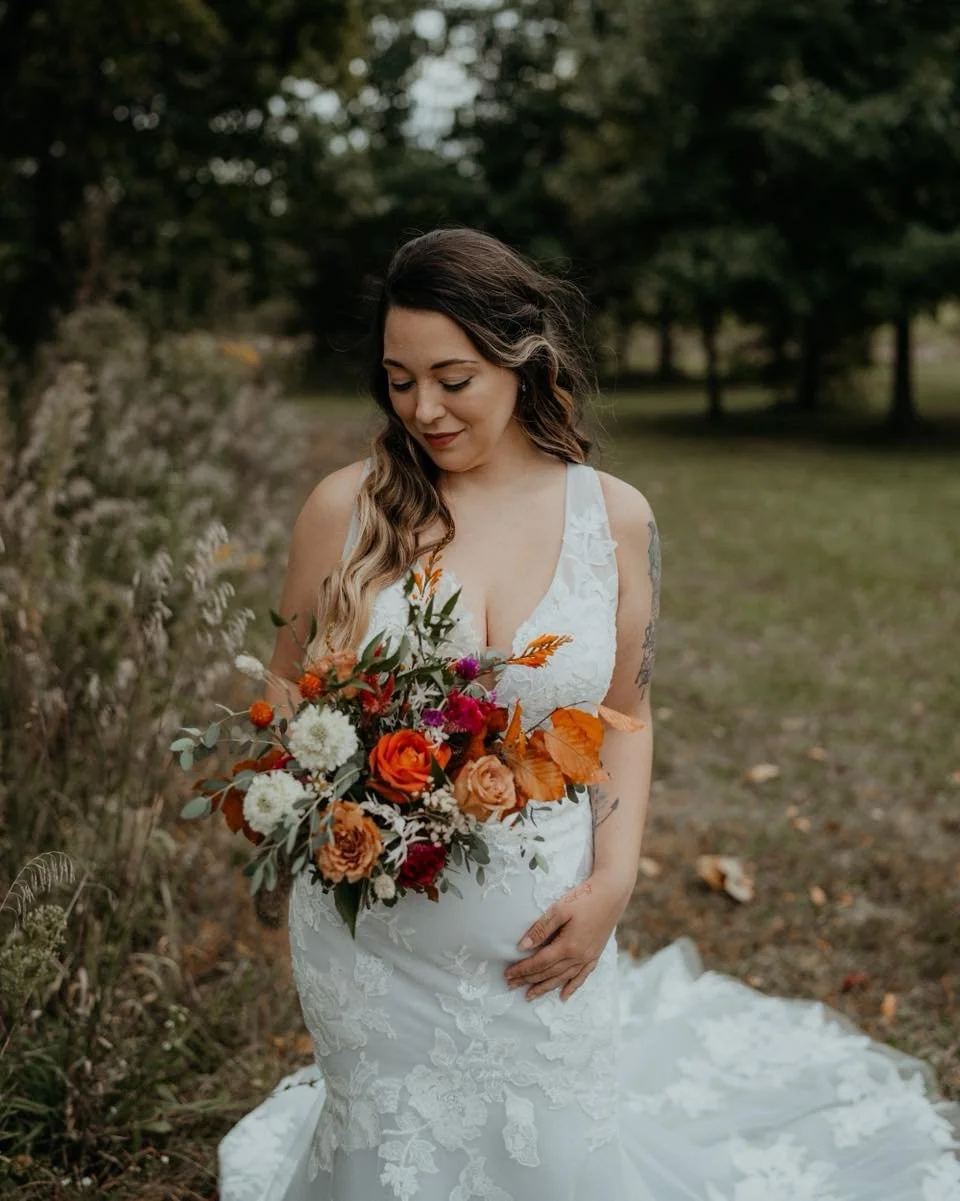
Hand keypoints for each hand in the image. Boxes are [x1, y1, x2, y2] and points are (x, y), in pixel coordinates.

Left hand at [504, 872, 630, 1001]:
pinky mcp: (595, 954)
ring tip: (530, 995)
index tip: (508, 974)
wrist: (612, 893)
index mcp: (568, 946)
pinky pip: (582, 976)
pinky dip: (572, 987)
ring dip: (545, 987)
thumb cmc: (584, 897)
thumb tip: (523, 946)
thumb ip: (541, 928)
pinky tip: (564, 996)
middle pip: (549, 973)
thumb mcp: (560, 908)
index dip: (522, 969)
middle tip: (511, 985)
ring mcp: (588, 957)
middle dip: (528, 980)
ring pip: (563, 978)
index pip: (540, 962)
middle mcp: (578, 956)